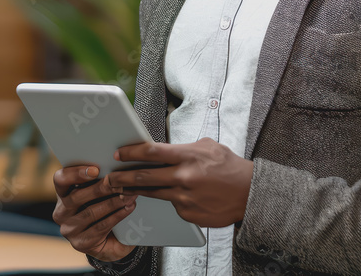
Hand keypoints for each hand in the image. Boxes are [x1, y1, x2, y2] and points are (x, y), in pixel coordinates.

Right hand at [52, 164, 138, 262]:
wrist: (109, 239)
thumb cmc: (103, 206)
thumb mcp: (97, 192)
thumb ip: (99, 180)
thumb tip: (115, 166)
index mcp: (62, 194)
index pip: (60, 180)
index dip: (75, 173)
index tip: (96, 169)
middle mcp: (61, 212)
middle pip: (76, 197)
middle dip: (101, 188)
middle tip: (120, 181)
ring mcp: (69, 230)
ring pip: (91, 212)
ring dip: (113, 202)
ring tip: (129, 194)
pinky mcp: (81, 244)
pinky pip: (100, 227)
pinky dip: (117, 216)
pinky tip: (129, 207)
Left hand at [105, 137, 253, 226]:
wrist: (249, 194)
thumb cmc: (229, 167)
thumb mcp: (208, 147)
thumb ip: (185, 148)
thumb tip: (165, 149)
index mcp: (187, 156)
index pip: (151, 152)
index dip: (131, 152)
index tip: (119, 154)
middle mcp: (183, 177)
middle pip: (144, 176)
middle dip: (123, 177)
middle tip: (110, 177)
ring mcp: (184, 197)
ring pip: (153, 193)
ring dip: (137, 191)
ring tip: (125, 189)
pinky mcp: (187, 213)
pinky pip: (171, 205)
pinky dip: (168, 200)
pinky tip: (168, 197)